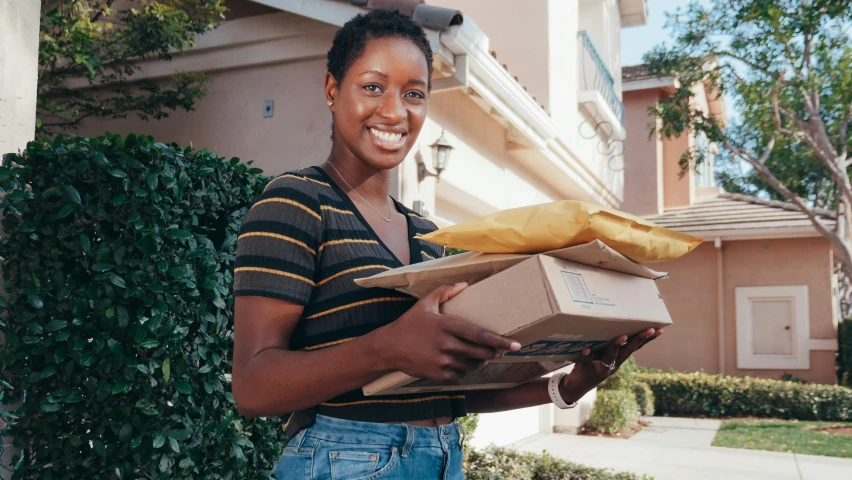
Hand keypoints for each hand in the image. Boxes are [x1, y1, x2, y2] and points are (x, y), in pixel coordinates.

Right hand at [375, 283, 520, 381]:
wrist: (389, 348)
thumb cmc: (409, 324)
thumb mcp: (425, 304)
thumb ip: (445, 292)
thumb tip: (464, 284)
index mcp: (447, 325)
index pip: (480, 335)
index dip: (500, 341)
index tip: (515, 344)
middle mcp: (447, 344)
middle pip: (481, 352)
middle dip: (494, 352)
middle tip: (502, 350)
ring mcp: (443, 361)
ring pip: (472, 364)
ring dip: (480, 361)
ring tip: (480, 355)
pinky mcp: (439, 374)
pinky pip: (461, 374)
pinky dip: (464, 368)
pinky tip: (461, 362)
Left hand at [559, 328, 662, 401]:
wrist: (577, 386)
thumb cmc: (592, 365)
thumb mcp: (605, 357)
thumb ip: (610, 347)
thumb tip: (618, 327)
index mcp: (618, 359)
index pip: (635, 347)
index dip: (647, 340)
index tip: (658, 330)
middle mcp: (613, 363)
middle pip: (628, 350)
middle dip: (639, 339)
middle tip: (650, 329)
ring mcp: (600, 366)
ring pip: (610, 355)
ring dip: (616, 345)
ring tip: (623, 336)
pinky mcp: (586, 368)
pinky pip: (586, 361)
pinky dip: (586, 355)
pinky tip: (586, 349)